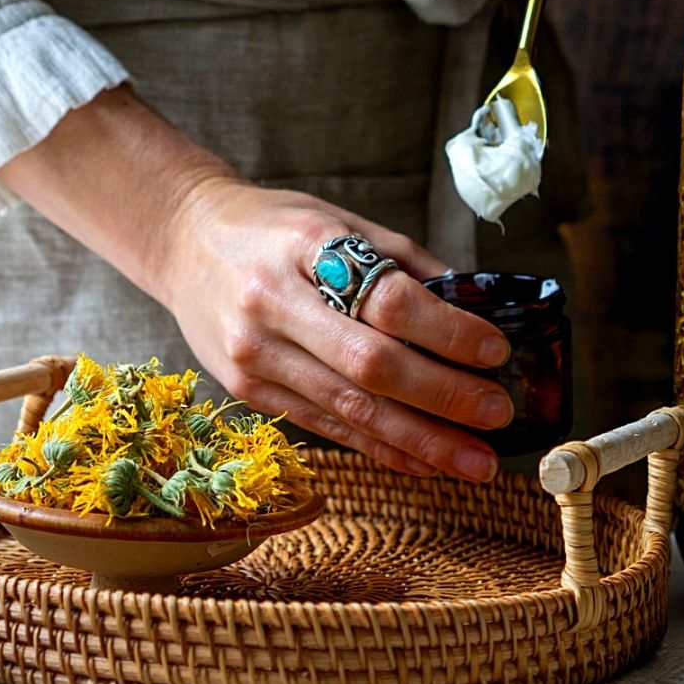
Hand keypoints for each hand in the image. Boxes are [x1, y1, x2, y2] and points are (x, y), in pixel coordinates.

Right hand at [159, 177, 512, 481]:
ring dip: (421, 441)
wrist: (185, 242)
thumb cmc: (273, 228)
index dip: (447, 332)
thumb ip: (402, 262)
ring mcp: (255, 356)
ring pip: (350, 410)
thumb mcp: (337, 221)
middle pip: (370, 366)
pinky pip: (326, 427)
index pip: (386, 300)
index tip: (496, 351)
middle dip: (444, 398)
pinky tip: (423, 462)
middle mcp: (273, 307)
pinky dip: (380, 448)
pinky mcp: (248, 391)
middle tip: (498, 415)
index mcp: (304, 249)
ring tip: (475, 461)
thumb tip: (473, 312)